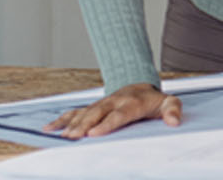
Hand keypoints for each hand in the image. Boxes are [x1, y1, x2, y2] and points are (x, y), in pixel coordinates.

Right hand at [42, 82, 180, 138]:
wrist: (140, 85)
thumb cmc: (153, 100)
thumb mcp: (169, 102)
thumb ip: (172, 110)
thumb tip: (174, 122)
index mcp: (131, 103)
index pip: (118, 114)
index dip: (107, 123)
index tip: (95, 133)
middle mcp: (113, 102)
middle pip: (96, 114)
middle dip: (84, 125)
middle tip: (73, 138)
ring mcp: (100, 104)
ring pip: (83, 114)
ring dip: (71, 125)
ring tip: (62, 138)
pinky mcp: (92, 107)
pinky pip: (74, 112)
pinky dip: (61, 120)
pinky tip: (48, 129)